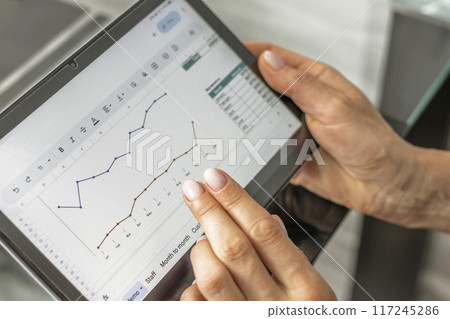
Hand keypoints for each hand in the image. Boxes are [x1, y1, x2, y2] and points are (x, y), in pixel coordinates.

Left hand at [179, 169, 335, 300]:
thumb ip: (289, 258)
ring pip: (212, 275)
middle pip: (234, 248)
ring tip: (203, 241)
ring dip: (202, 250)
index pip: (264, 231)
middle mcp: (278, 307)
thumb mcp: (312, 293)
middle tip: (194, 190)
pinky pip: (197, 303)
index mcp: (306, 289)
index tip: (216, 179)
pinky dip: (194, 286)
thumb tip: (267, 220)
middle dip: (209, 212)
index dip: (235, 200)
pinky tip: (201, 281)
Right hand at [245, 42, 449, 230]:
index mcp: (314, 81)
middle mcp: (301, 103)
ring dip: (246, 121)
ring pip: (259, 119)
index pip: (276, 59)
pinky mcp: (287, 153)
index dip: (252, 54)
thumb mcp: (334, 107)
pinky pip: (264, 148)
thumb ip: (300, 86)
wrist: (380, 184)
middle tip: (221, 92)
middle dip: (242, 88)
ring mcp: (293, 128)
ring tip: (229, 120)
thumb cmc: (370, 142)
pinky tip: (245, 148)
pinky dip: (253, 148)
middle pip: (262, 88)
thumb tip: (269, 63)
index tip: (230, 55)